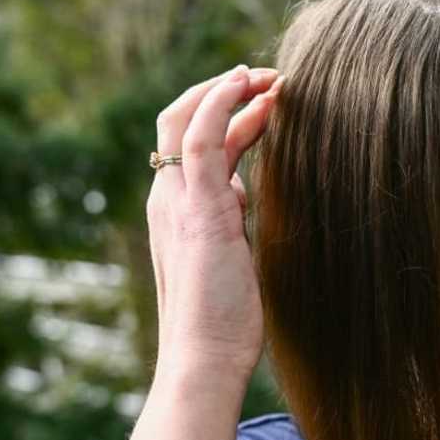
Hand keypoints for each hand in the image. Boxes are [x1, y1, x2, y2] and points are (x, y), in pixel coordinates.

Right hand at [146, 65, 281, 385]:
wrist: (203, 361)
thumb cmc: (222, 324)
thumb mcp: (229, 259)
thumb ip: (230, 223)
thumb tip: (242, 195)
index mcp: (177, 211)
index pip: (194, 145)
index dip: (229, 115)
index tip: (268, 102)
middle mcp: (168, 199)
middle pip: (181, 120)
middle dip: (223, 90)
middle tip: (269, 79)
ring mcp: (177, 201)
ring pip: (187, 118)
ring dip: (229, 88)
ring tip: (272, 78)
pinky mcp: (196, 207)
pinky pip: (201, 136)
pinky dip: (221, 101)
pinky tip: (248, 85)